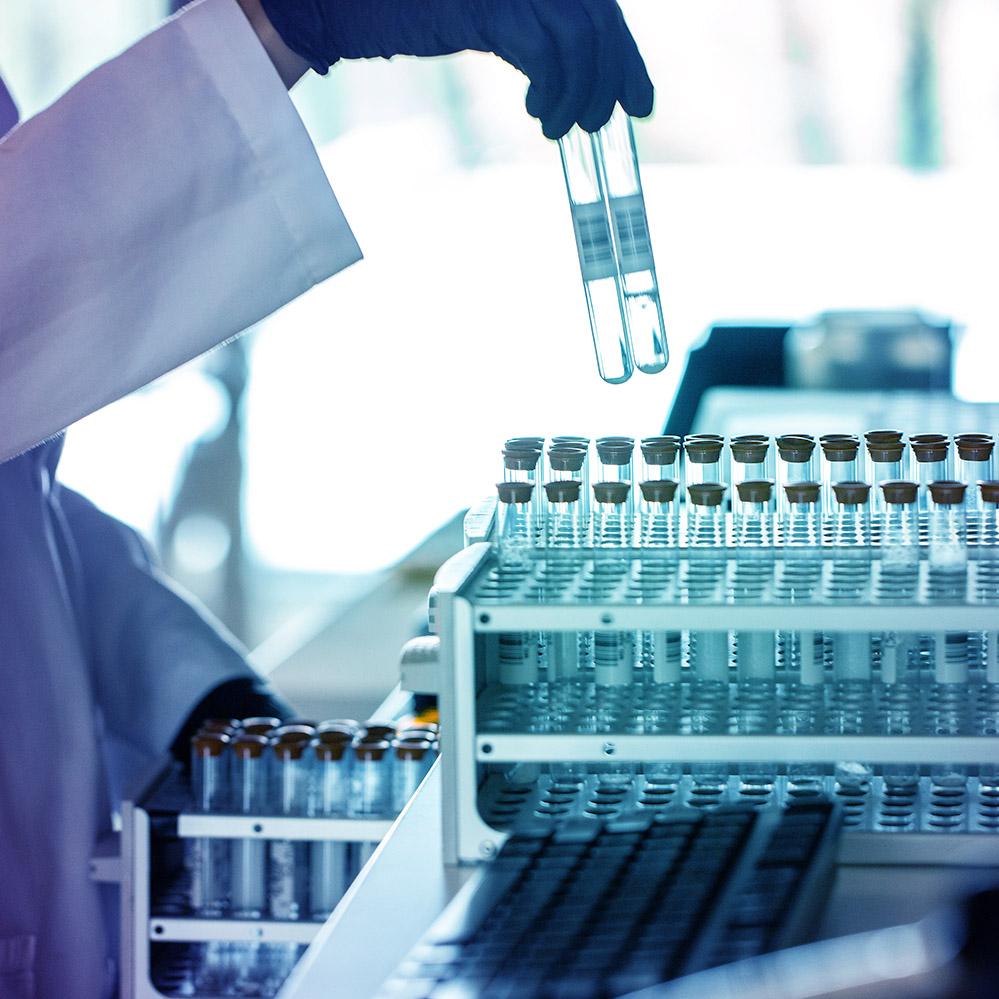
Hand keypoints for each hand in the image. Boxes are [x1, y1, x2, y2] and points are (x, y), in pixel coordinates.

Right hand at [259, 0, 653, 137]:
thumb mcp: (486, 19)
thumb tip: (577, 76)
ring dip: (582, 93)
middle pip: (601, 21)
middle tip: (607, 122)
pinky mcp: (489, 6)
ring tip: (561, 127)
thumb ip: (531, 33)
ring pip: (581, 38)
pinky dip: (552, 91)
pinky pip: (544, 53)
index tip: (638, 103)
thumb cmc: (410, 12)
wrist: (346, 2)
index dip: (627, 58)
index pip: (601, 10)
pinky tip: (538, 115)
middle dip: (615, 79)